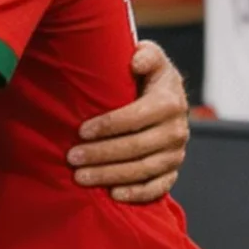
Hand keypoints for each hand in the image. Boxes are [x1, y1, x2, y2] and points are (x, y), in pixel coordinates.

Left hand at [70, 40, 189, 201]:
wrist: (166, 96)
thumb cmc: (148, 75)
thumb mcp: (151, 57)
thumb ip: (147, 54)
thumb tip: (136, 61)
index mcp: (170, 101)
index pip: (137, 117)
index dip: (108, 125)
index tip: (81, 131)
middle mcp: (177, 130)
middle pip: (137, 147)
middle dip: (101, 154)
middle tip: (71, 157)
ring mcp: (176, 153)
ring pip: (143, 170)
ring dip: (111, 175)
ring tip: (80, 177)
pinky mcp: (173, 170)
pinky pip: (158, 187)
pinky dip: (137, 194)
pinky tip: (113, 195)